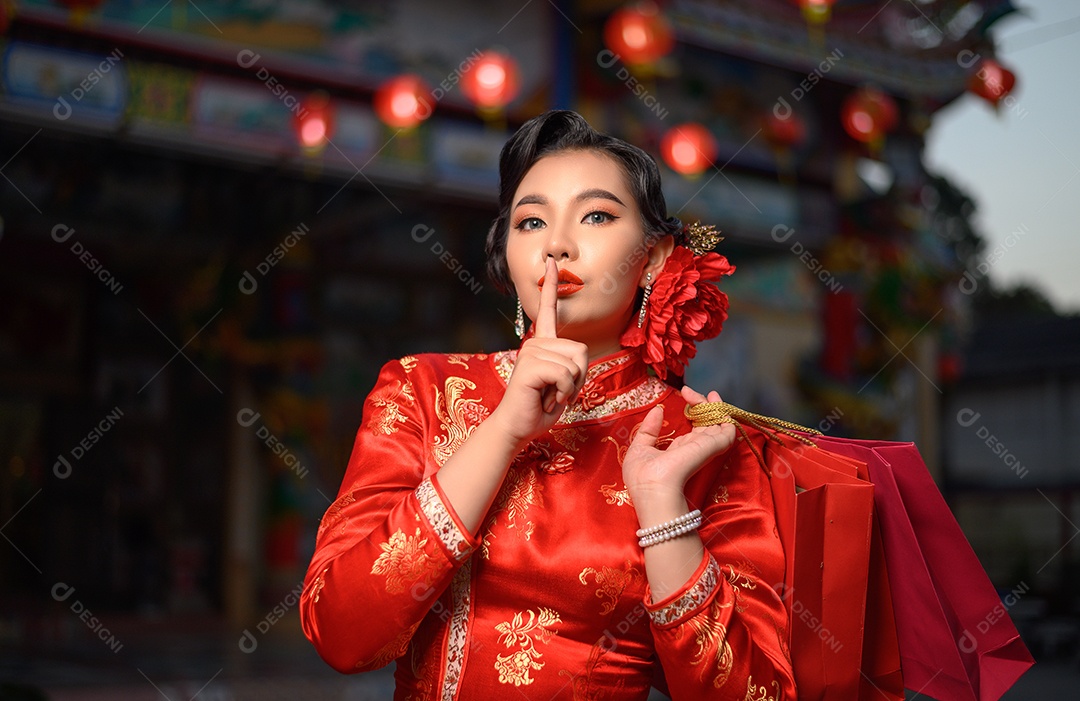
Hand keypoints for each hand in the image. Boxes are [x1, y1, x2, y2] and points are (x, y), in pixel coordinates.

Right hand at [489, 257, 588, 449]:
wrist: (517, 428)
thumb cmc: (539, 408)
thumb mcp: (564, 384)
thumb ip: (572, 366)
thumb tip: (579, 355)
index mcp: (543, 345)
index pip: (549, 310)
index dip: (551, 286)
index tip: (551, 262)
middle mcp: (535, 343)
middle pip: (582, 350)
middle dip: (579, 378)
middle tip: (558, 392)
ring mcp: (530, 352)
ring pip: (575, 364)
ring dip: (570, 388)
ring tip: (550, 395)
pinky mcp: (530, 366)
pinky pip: (565, 374)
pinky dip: (564, 392)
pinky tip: (547, 398)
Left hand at [622, 386, 736, 503]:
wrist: (654, 488)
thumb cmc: (643, 476)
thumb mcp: (640, 448)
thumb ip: (649, 430)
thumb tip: (657, 410)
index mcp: (679, 451)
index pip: (692, 429)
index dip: (691, 410)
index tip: (683, 393)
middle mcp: (694, 449)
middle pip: (706, 423)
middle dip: (702, 404)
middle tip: (690, 391)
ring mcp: (705, 447)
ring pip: (718, 423)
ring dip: (715, 406)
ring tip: (708, 392)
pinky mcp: (713, 446)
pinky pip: (727, 429)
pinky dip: (725, 414)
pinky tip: (714, 401)